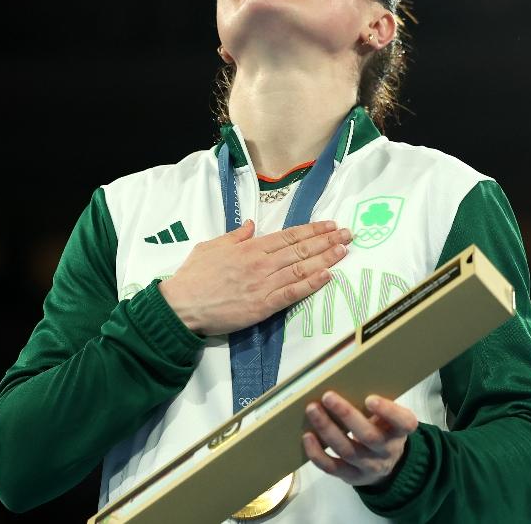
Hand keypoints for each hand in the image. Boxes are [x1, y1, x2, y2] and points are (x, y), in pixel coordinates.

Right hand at [159, 219, 352, 336]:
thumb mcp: (210, 246)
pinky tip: (327, 276)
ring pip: (301, 269)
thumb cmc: (193, 276)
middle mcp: (260, 263)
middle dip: (327, 241)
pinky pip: (292, 293)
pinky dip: (311, 285)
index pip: (288, 236)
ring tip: (344, 251)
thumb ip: (234, 236)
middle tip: (348, 235)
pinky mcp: (263, 306)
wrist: (182, 305)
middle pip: (300, 250)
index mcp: (249, 248)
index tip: (330, 226)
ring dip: (325, 259)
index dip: (312, 230)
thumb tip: (251, 225)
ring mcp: (263, 284)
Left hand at [302, 391, 418, 486]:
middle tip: (328, 396)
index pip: (403, 422)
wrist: (386, 465)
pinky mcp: (352, 477)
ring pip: (348, 451)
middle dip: (347, 415)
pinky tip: (308, 436)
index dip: (387, 411)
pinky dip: (318, 454)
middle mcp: (387, 451)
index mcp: (400, 431)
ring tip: (312, 410)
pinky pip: (333, 468)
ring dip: (327, 430)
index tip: (370, 399)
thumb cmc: (383, 430)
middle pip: (369, 436)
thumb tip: (346, 378)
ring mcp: (369, 467)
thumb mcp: (389, 417)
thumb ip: (377, 404)